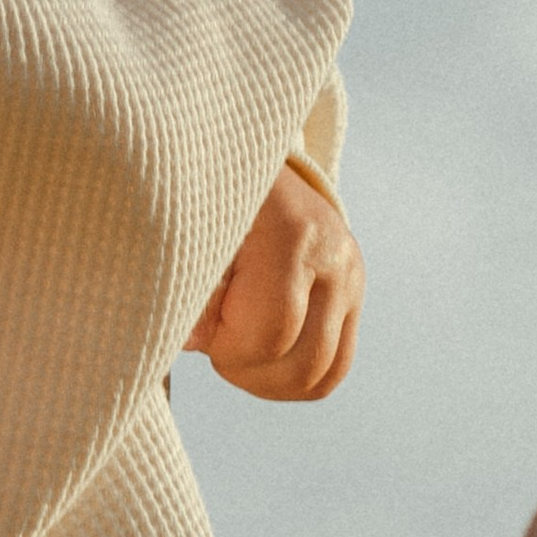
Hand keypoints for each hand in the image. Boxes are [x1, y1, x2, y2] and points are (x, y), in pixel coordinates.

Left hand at [185, 160, 362, 401]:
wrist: (238, 154)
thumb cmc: (199, 194)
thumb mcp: (183, 228)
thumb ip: (185, 289)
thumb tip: (190, 343)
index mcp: (290, 230)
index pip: (270, 332)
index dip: (228, 352)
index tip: (200, 332)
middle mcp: (333, 252)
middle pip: (304, 363)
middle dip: (249, 373)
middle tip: (214, 346)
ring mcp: (351, 273)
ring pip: (324, 375)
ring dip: (271, 382)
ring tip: (233, 350)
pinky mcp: (353, 292)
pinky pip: (335, 365)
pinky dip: (294, 377)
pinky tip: (257, 356)